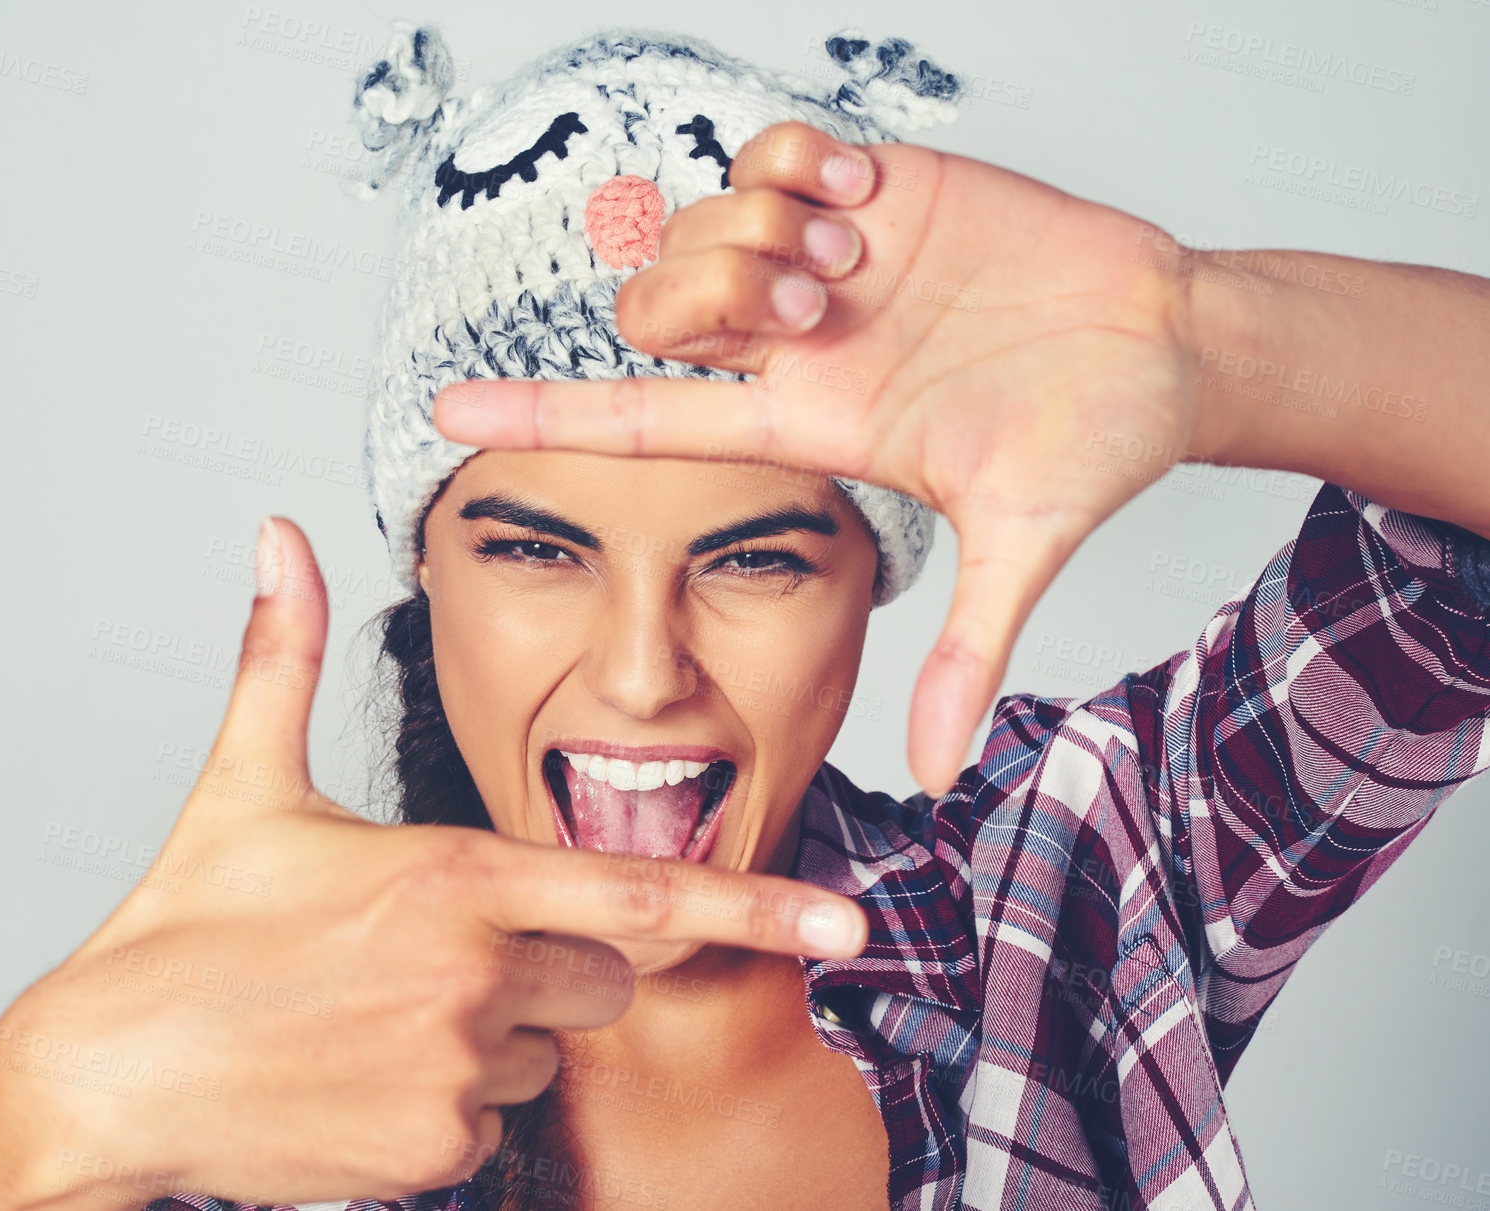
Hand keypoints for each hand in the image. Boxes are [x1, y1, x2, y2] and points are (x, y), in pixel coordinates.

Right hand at [0, 518, 866, 1209]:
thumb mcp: (244, 784)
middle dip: (556, 960)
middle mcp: (477, 976)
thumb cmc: (181, 927)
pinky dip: (451, 1100)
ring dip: (498, 1033)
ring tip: (382, 1014)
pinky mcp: (433, 1152)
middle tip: (439, 951)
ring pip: (549, 1052)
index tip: (847, 922)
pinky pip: (495, 1121)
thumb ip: (284, 654)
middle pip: (604, 972)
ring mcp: (459, 1073)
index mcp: (456, 875)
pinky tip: (362, 1075)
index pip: (641, 888)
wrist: (105, 1077)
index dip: (757, 903)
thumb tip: (276, 536)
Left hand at [431, 122, 1210, 795]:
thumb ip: (969, 654)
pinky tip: (863, 192)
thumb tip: (937, 777)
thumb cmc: (1093, 440)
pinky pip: (774, 151)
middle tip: (814, 304)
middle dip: (704, 295)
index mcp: (807, 422)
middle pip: (654, 308)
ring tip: (859, 255)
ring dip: (764, 232)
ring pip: (704, 221)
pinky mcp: (875, 187)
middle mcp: (797, 343)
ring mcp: (829, 261)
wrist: (1165, 343)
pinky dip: (796, 164)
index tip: (446, 418)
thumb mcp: (1022, 546)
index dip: (543, 418)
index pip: (642, 421)